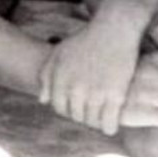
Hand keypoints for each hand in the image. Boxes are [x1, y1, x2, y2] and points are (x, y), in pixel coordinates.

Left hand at [39, 16, 142, 135]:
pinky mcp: (115, 96)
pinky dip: (109, 126)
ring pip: (92, 123)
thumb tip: (42, 101)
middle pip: (76, 116)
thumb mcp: (59, 53)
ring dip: (96, 121)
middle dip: (82, 114)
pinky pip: (108, 125)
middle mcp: (75, 89)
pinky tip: (111, 121)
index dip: (67, 109)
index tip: (77, 105)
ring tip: (101, 114)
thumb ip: (46, 75)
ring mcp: (95, 94)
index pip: (58, 108)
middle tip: (91, 108)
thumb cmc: (85, 41)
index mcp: (60, 79)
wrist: (114, 30)